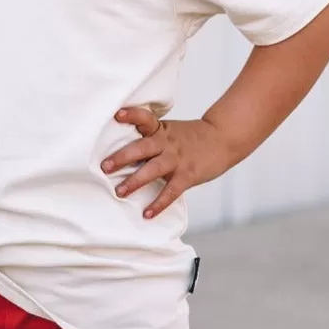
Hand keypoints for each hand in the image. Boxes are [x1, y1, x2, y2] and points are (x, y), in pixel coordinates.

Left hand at [101, 106, 232, 217]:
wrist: (223, 139)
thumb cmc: (191, 137)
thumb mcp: (169, 131)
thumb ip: (149, 138)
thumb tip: (120, 150)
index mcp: (161, 130)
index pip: (145, 118)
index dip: (132, 115)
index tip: (117, 115)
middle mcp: (167, 143)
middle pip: (143, 147)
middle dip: (122, 157)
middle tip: (105, 166)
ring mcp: (177, 159)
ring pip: (153, 169)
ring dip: (135, 181)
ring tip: (120, 192)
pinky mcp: (187, 175)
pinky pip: (171, 191)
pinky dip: (159, 203)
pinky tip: (147, 213)